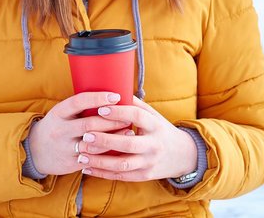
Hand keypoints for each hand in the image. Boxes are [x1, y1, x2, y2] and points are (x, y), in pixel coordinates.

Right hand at [28, 92, 130, 175]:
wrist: (35, 151)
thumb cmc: (57, 126)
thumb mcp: (62, 113)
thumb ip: (80, 107)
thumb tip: (110, 96)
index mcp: (59, 112)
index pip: (79, 102)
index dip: (98, 98)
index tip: (116, 96)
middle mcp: (60, 129)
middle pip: (89, 124)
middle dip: (112, 120)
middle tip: (128, 116)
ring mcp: (65, 147)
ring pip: (93, 143)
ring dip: (113, 137)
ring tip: (129, 132)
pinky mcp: (70, 162)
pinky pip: (92, 158)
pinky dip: (107, 153)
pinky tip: (119, 149)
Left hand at [75, 97, 197, 181]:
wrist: (183, 155)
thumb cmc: (160, 130)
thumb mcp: (153, 115)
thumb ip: (134, 104)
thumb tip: (112, 87)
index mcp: (155, 125)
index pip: (137, 116)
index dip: (119, 112)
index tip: (100, 109)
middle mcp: (153, 145)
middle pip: (128, 143)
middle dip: (105, 140)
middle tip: (85, 135)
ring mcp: (149, 162)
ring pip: (122, 164)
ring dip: (100, 161)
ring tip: (81, 154)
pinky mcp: (144, 176)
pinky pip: (121, 176)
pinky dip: (102, 173)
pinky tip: (87, 168)